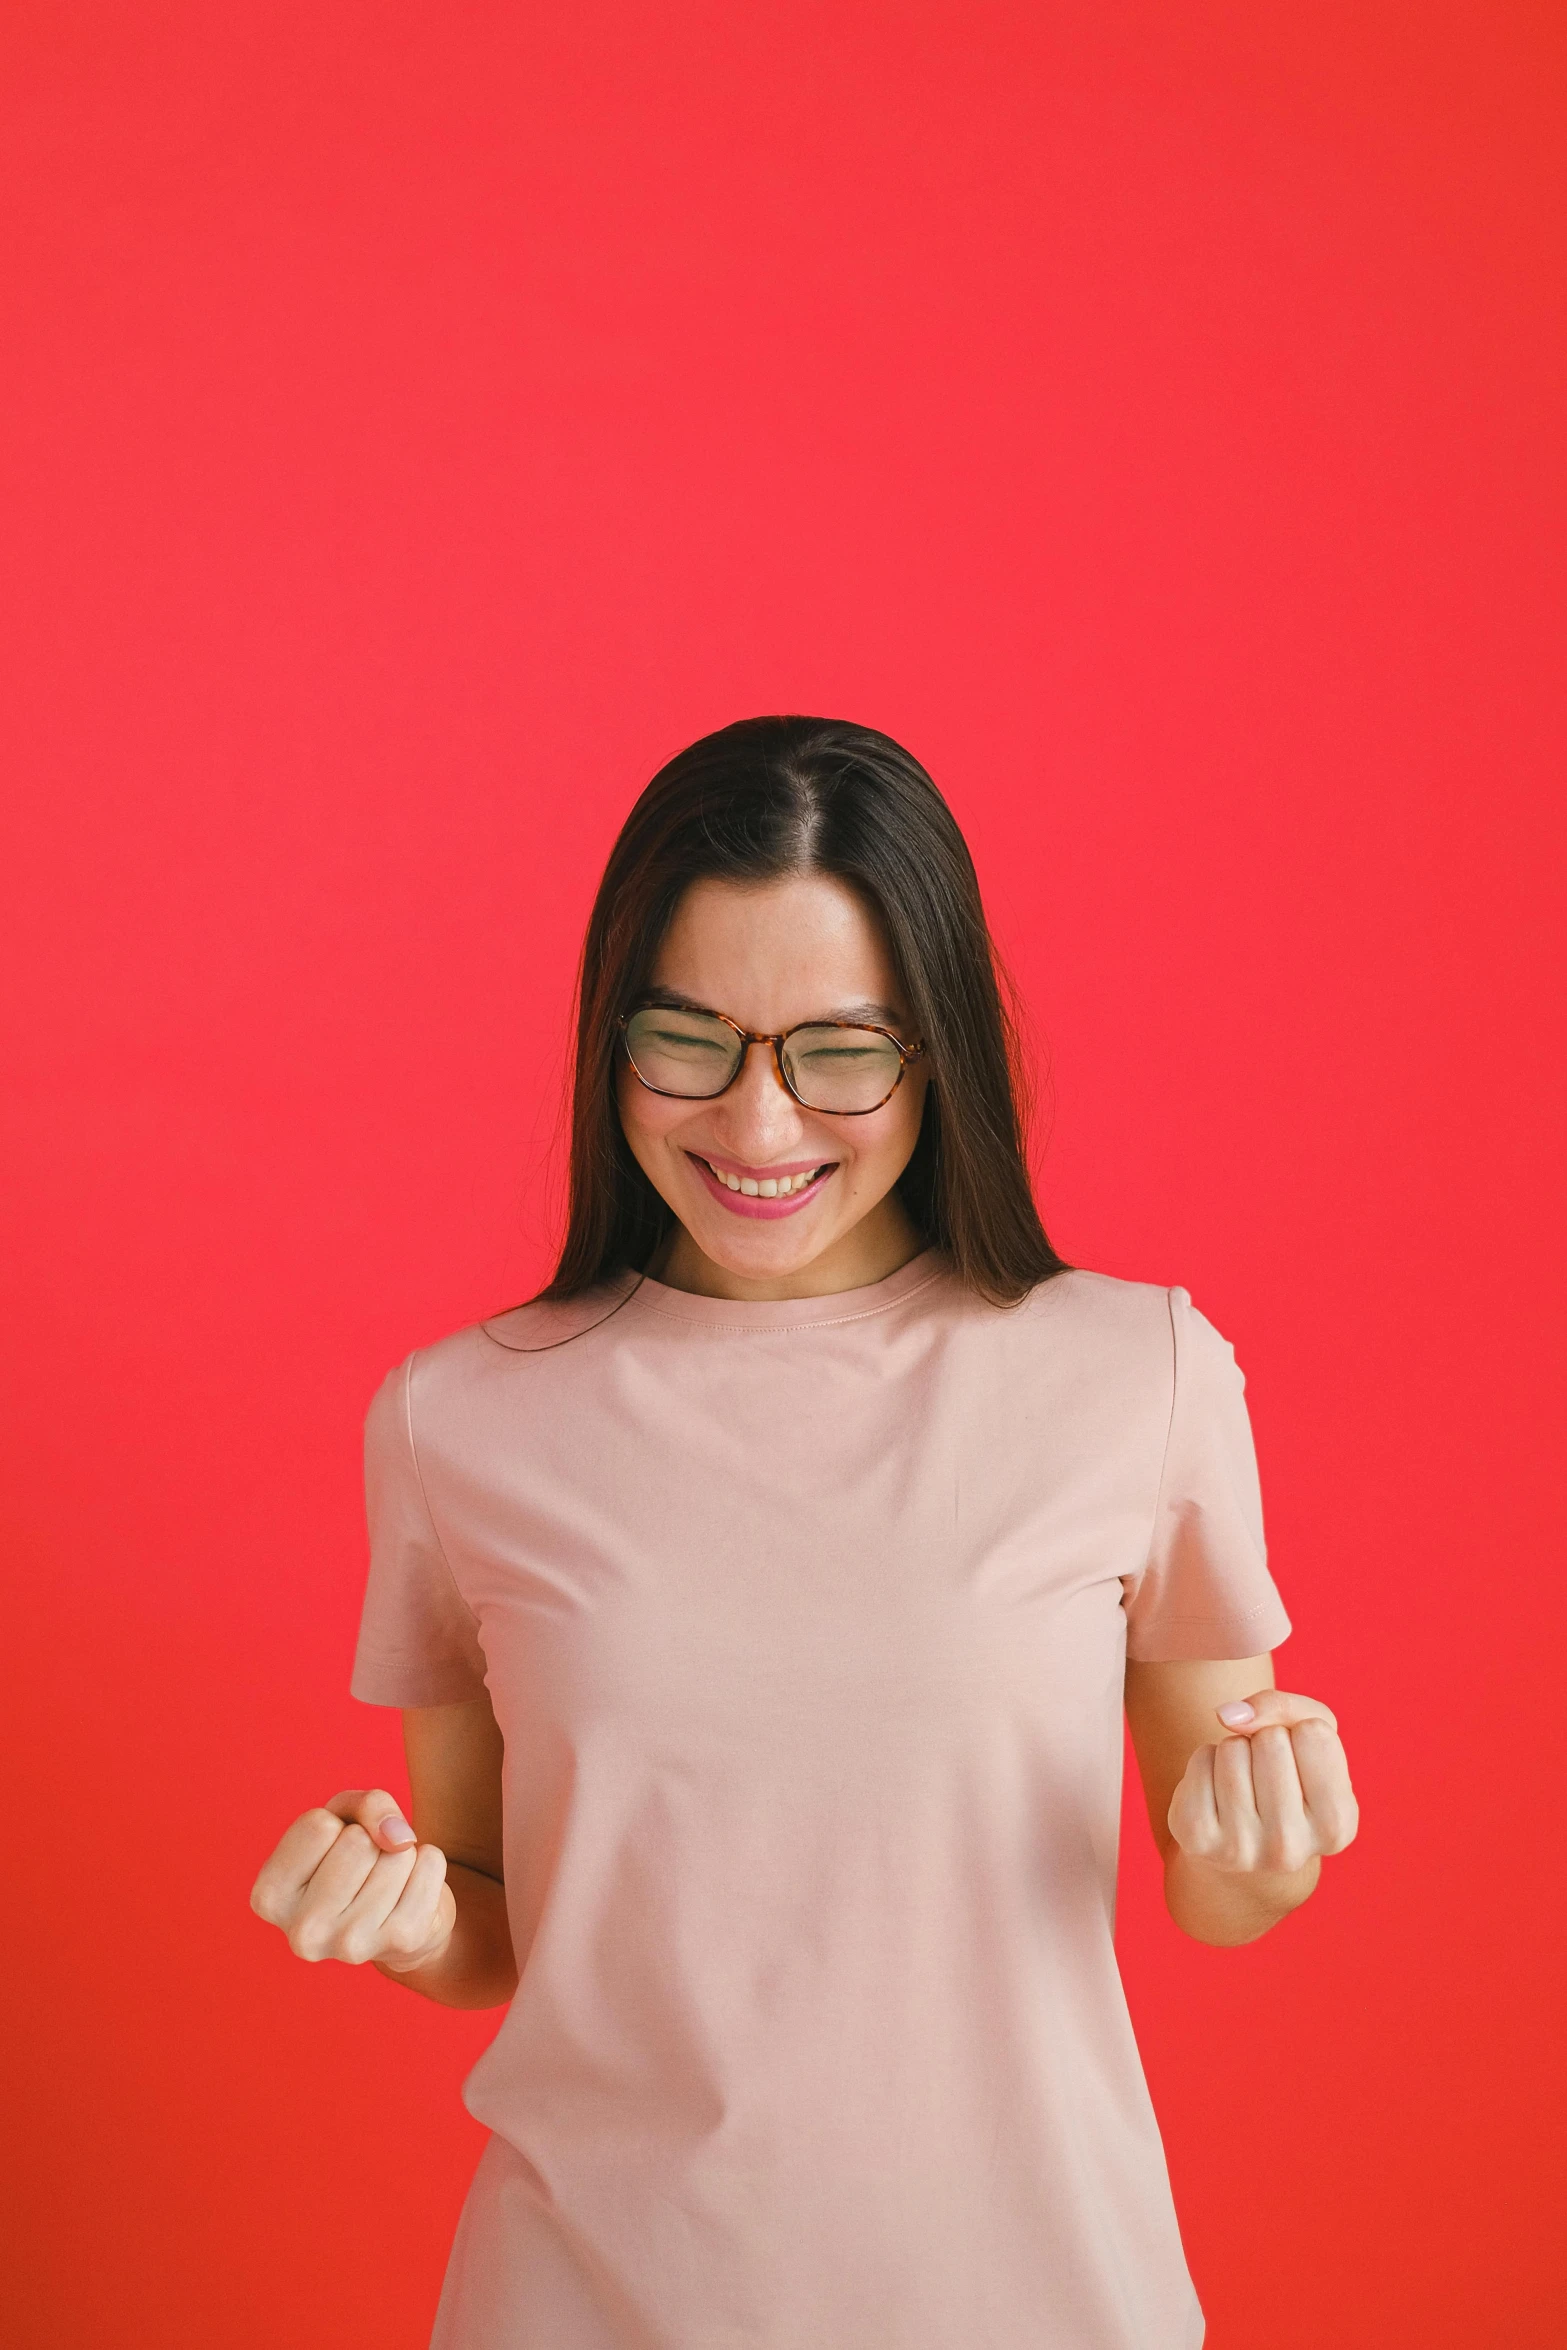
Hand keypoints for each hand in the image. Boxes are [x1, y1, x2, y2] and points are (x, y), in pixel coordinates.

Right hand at [249, 1788, 456, 1973]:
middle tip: (365, 1869)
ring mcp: (350, 1946)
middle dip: (370, 1841)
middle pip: (357, 1842)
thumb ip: (367, 1804)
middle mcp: (302, 1933)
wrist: (397, 1918)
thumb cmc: (356, 1860)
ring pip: (396, 1854)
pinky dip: (429, 1864)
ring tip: (386, 1881)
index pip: (317, 1826)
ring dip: (400, 1854)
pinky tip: (411, 1890)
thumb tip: (399, 1839)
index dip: (335, 1825)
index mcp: (270, 1898)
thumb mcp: (345, 1816)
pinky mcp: (401, 1942)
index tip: (332, 1851)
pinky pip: (429, 1866)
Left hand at [1167, 1690, 1358, 1875]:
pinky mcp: (1199, 1838)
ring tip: (1243, 1784)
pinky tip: (1216, 1792)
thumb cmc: (1290, 1777)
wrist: (1247, 1836)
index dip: (1301, 1733)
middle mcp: (1292, 1848)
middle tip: (1266, 1775)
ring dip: (1234, 1750)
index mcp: (1337, 1826)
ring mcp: (1242, 1849)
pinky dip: (1205, 1762)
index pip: (1314, 1734)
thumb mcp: (1310, 1737)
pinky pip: (1200, 1761)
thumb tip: (1228, 1715)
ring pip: (1232, 1748)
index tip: (1300, 1763)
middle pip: (1271, 1741)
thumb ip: (1286, 1707)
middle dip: (1265, 1741)